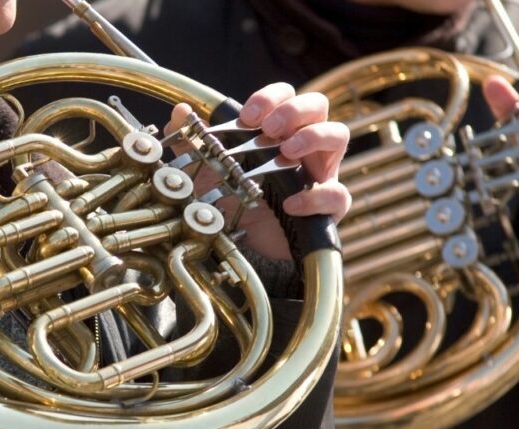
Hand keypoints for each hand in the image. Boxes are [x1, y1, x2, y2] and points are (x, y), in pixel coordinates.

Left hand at [166, 83, 350, 260]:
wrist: (243, 244)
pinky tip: (291, 205)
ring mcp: (319, 172)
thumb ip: (192, 140)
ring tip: (287, 151)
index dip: (271, 97)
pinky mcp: (326, 207)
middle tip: (269, 128)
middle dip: (294, 109)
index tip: (248, 115)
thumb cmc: (233, 197)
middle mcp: (304, 145)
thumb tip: (180, 112)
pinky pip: (338, 195)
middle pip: (317, 105)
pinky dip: (317, 197)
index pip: (286, 95)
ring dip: (314, 136)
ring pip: (338, 135)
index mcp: (278, 130)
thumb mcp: (207, 168)